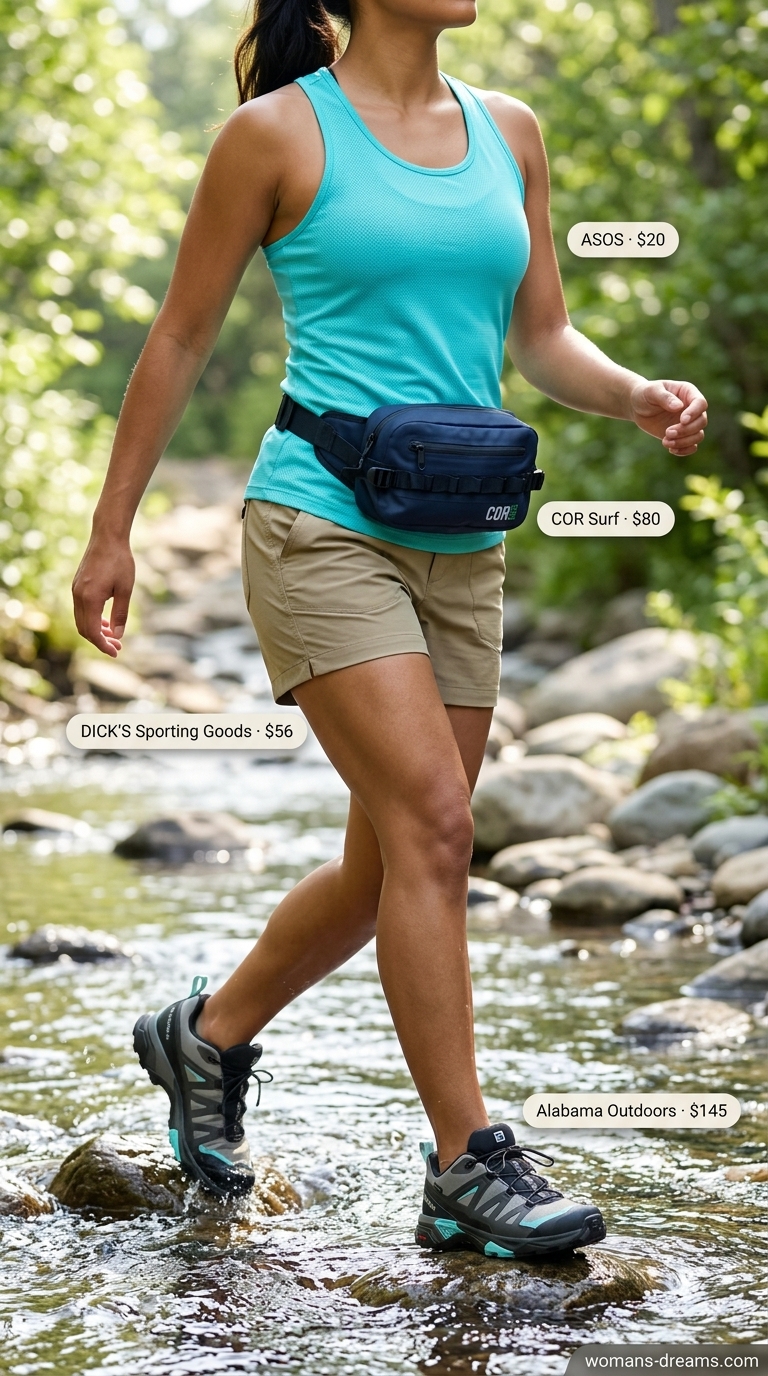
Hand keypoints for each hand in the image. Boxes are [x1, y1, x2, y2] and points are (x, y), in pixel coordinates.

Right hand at [72, 535, 134, 656]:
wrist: (107, 536)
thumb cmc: (120, 561)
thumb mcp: (126, 589)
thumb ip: (121, 614)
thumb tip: (117, 636)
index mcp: (90, 598)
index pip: (92, 632)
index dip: (103, 645)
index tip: (115, 652)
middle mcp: (78, 596)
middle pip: (84, 629)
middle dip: (100, 641)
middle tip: (117, 647)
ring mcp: (75, 590)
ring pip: (82, 620)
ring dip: (96, 631)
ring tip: (113, 636)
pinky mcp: (77, 585)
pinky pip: (81, 609)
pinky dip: (93, 619)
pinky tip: (106, 622)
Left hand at [629, 379, 707, 455]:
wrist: (638, 407)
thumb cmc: (645, 393)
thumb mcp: (652, 391)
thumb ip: (665, 397)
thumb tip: (679, 407)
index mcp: (688, 393)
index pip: (700, 403)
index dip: (694, 413)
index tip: (682, 420)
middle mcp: (692, 408)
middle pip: (701, 422)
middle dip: (686, 430)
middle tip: (667, 432)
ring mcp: (689, 423)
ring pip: (698, 436)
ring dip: (684, 442)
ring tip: (665, 442)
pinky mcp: (682, 435)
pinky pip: (691, 446)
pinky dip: (684, 450)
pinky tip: (670, 449)